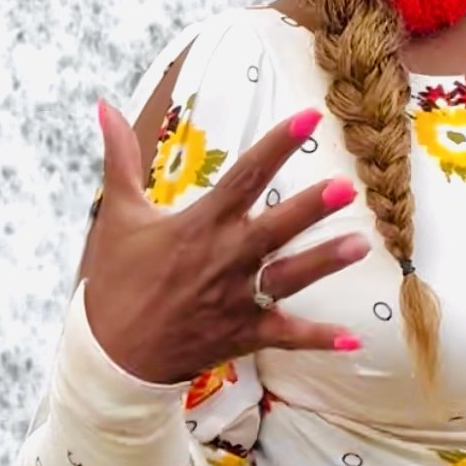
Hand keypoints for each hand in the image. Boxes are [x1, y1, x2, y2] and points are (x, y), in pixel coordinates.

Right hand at [82, 100, 369, 383]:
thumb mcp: (118, 215)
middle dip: (309, 208)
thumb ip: (121, 157)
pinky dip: (319, 339)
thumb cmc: (117, 281)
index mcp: (200, 225)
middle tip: (346, 187)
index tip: (310, 117)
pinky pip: (285, 337)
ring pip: (288, 278)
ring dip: (324, 262)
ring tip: (361, 244)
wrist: (108, 359)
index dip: (277, 146)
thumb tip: (104, 106)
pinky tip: (354, 338)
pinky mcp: (241, 335)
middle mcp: (223, 259)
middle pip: (274, 229)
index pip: (245, 177)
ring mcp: (235, 300)